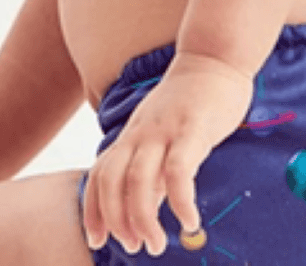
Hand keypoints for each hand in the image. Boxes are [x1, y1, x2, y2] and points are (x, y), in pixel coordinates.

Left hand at [81, 53, 252, 256]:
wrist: (213, 59)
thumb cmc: (189, 103)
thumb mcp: (161, 136)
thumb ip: (152, 169)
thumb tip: (148, 209)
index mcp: (130, 136)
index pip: (98, 176)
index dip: (92, 210)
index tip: (96, 241)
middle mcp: (140, 134)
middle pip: (111, 180)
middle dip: (116, 219)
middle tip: (133, 247)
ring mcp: (164, 131)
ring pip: (139, 179)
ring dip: (143, 218)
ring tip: (156, 244)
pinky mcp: (192, 129)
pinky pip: (179, 170)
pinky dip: (180, 200)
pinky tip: (189, 222)